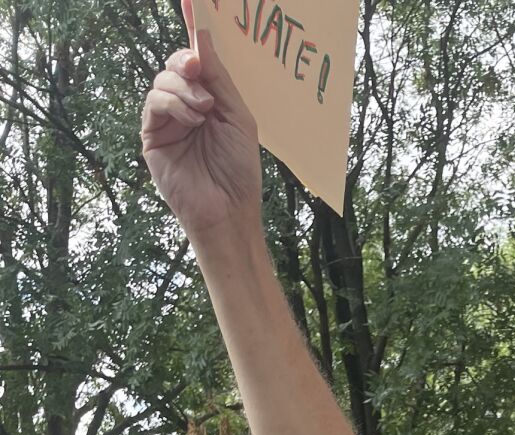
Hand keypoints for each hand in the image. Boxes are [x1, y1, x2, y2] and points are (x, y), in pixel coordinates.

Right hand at [142, 4, 261, 241]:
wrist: (228, 211)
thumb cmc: (239, 170)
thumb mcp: (237, 117)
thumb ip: (219, 78)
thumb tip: (202, 39)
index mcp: (209, 101)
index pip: (196, 63)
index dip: (193, 35)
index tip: (192, 3)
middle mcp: (186, 108)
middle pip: (174, 66)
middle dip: (185, 62)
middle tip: (197, 68)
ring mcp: (167, 122)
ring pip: (162, 81)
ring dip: (184, 89)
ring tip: (204, 111)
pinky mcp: (152, 136)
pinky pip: (154, 103)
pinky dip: (173, 104)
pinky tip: (192, 119)